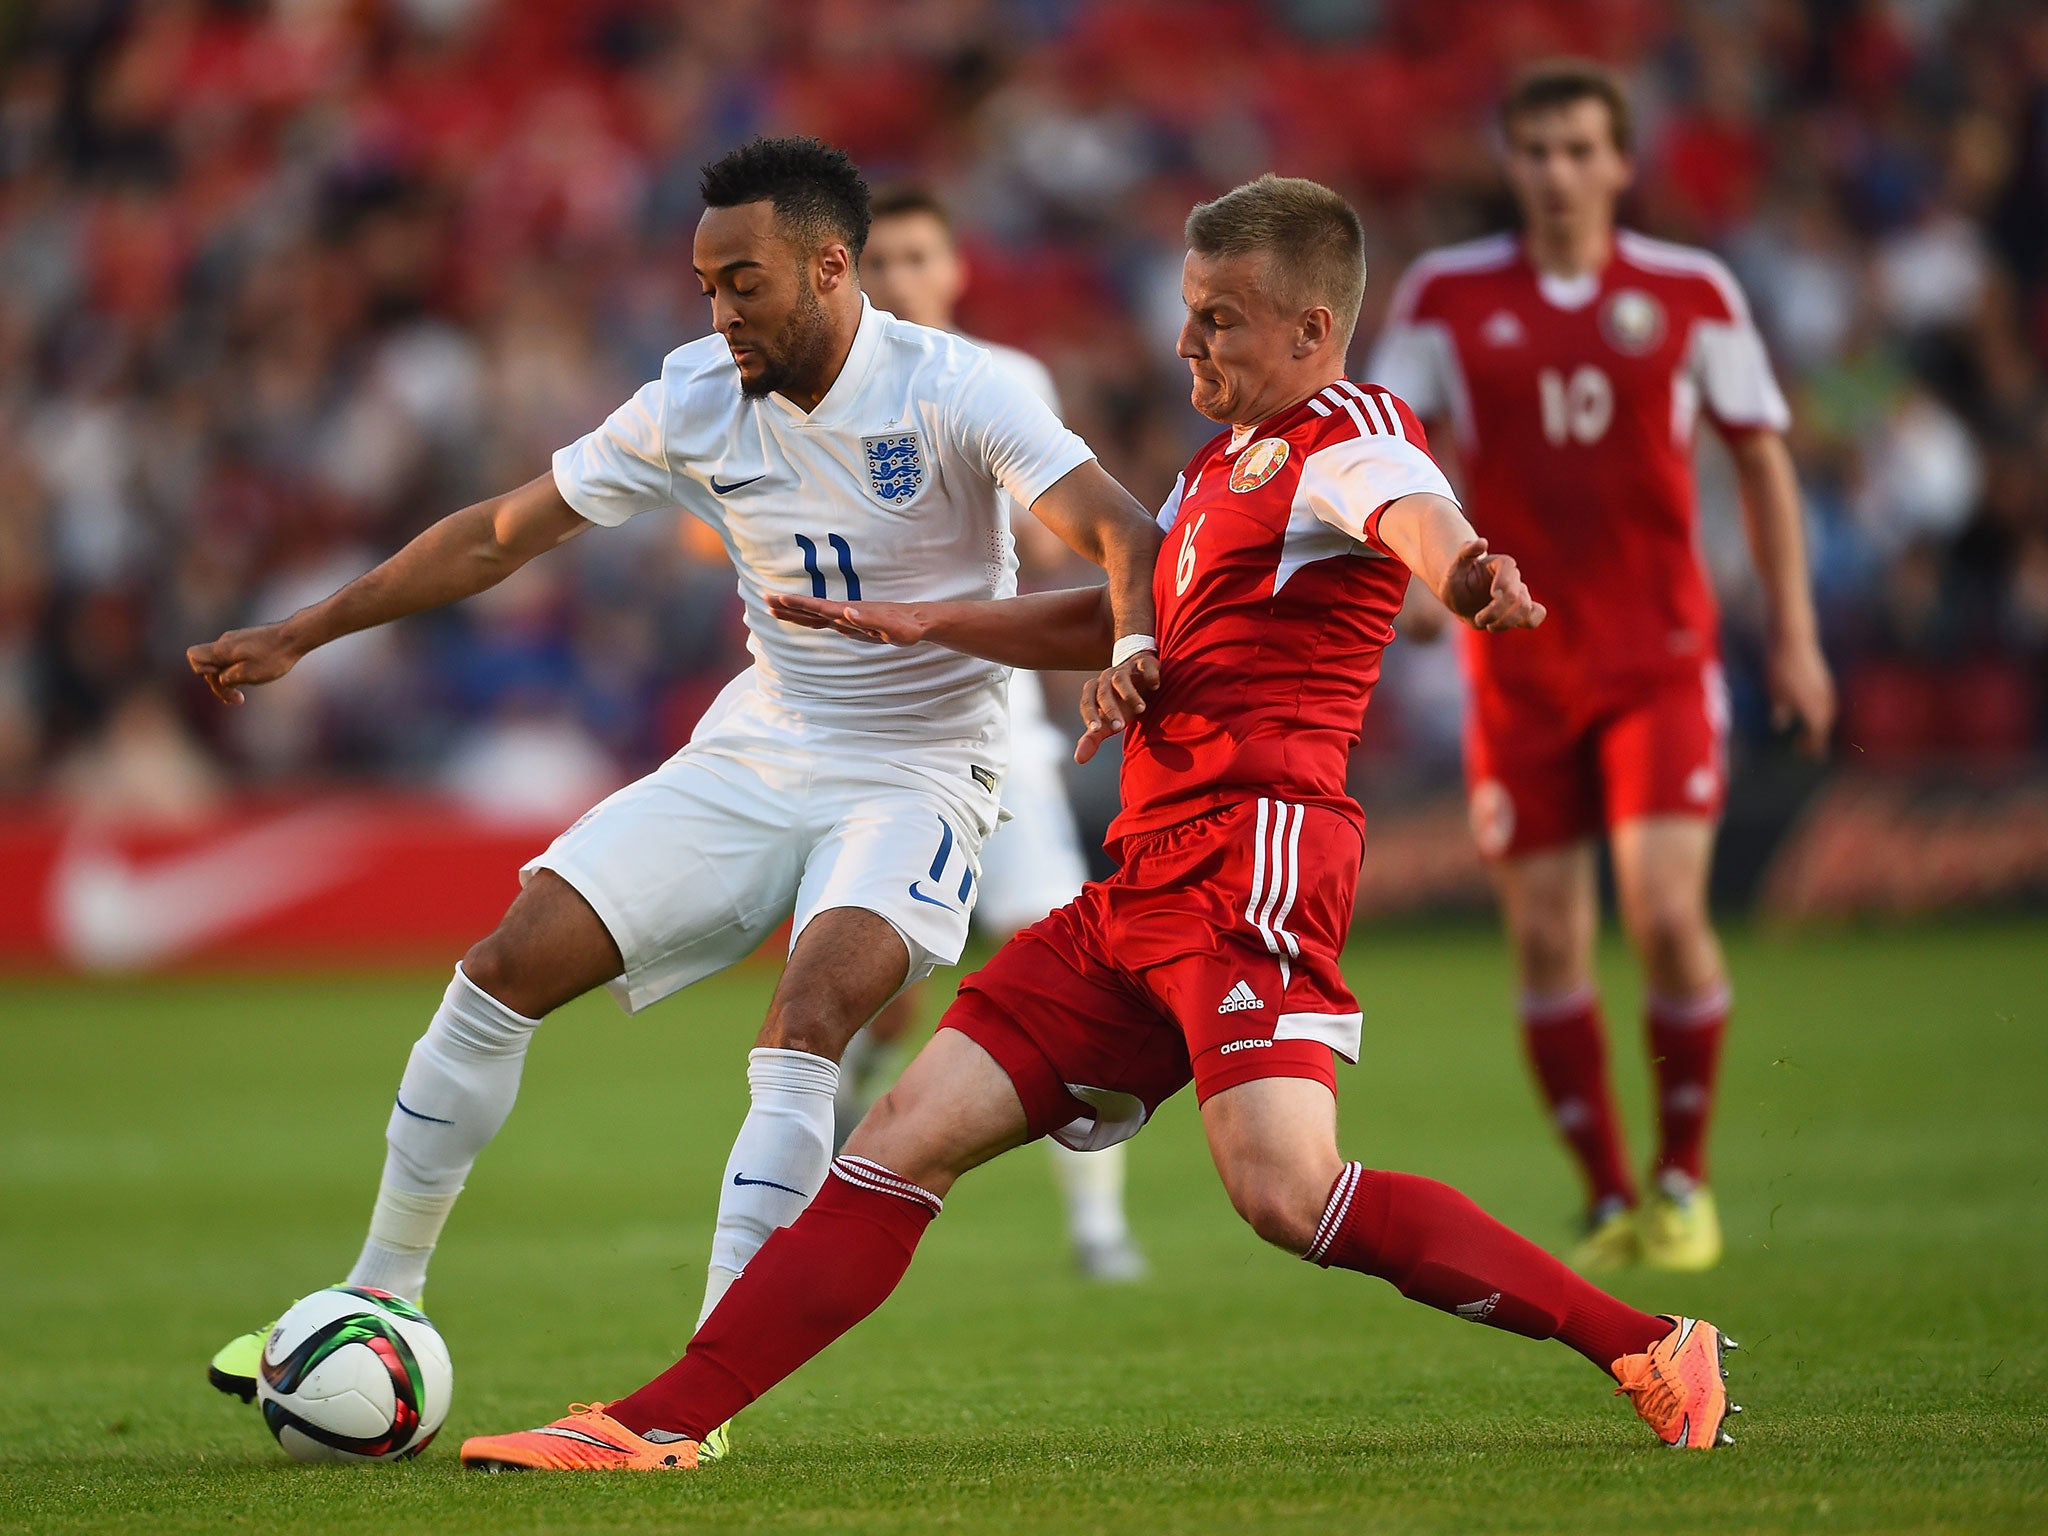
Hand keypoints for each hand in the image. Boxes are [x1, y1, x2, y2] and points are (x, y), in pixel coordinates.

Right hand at [186, 623, 303, 704]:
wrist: (295, 637)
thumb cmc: (274, 656)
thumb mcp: (249, 674)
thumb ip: (228, 679)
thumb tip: (220, 680)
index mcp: (222, 649)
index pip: (193, 655)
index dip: (200, 671)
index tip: (220, 677)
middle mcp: (225, 643)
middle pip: (209, 666)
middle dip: (219, 685)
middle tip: (238, 700)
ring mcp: (236, 642)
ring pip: (223, 664)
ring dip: (229, 681)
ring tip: (243, 696)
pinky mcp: (247, 643)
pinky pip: (234, 660)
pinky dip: (238, 672)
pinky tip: (253, 680)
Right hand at [765, 593, 929, 645]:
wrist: (917, 621)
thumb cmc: (907, 627)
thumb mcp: (892, 628)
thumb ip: (870, 621)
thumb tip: (846, 612)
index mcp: (851, 614)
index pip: (820, 608)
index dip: (799, 605)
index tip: (779, 599)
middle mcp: (845, 613)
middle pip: (811, 610)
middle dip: (789, 606)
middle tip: (765, 599)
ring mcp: (846, 618)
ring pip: (815, 615)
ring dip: (795, 612)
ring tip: (773, 608)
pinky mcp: (850, 624)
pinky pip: (824, 621)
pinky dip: (809, 619)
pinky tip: (801, 618)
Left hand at [1075, 652, 1161, 764]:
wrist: (1140, 677)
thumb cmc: (1120, 704)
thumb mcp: (1107, 721)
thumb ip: (1093, 738)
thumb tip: (1078, 760)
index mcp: (1094, 692)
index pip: (1087, 703)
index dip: (1090, 716)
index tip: (1096, 730)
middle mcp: (1106, 678)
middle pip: (1103, 692)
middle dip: (1110, 710)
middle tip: (1120, 727)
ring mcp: (1125, 669)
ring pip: (1121, 679)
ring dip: (1129, 694)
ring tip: (1142, 710)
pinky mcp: (1144, 662)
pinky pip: (1144, 665)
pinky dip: (1149, 674)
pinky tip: (1155, 686)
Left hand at [1442, 539, 1544, 631]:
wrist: (1459, 595)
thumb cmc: (1456, 579)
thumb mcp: (1454, 566)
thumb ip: (1466, 553)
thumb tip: (1482, 542)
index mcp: (1499, 563)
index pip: (1510, 567)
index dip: (1505, 582)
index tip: (1493, 595)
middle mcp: (1513, 578)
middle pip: (1517, 594)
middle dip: (1498, 610)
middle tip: (1479, 618)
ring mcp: (1518, 595)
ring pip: (1527, 609)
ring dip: (1507, 621)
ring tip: (1488, 626)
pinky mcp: (1520, 611)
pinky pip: (1536, 616)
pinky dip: (1527, 622)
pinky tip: (1505, 625)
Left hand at [1767, 633, 1834, 756]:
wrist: (1794, 640)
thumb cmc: (1781, 669)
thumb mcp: (1775, 693)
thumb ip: (1781, 712)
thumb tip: (1781, 725)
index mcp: (1814, 710)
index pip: (1816, 736)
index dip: (1811, 747)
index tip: (1805, 755)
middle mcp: (1825, 701)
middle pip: (1824, 726)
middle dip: (1815, 738)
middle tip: (1805, 749)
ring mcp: (1828, 689)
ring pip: (1828, 713)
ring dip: (1820, 725)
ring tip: (1810, 732)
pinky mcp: (1825, 679)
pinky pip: (1827, 702)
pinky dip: (1822, 712)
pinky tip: (1813, 711)